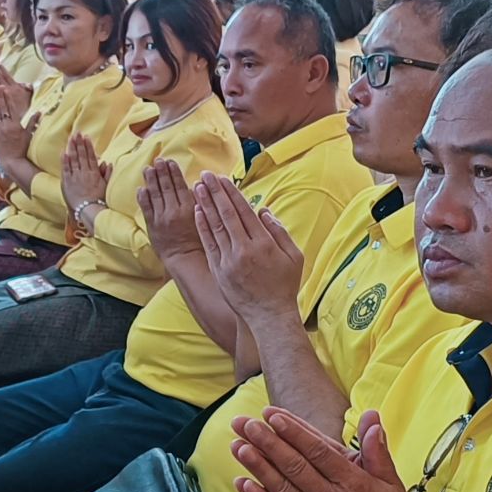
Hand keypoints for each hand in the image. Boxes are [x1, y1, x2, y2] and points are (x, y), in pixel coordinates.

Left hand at [0, 67, 37, 164]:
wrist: (12, 161)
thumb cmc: (22, 149)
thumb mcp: (29, 135)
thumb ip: (33, 122)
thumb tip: (39, 112)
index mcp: (15, 125)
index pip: (11, 108)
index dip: (7, 97)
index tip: (6, 88)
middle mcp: (5, 126)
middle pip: (1, 107)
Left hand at [61, 131, 110, 218]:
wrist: (89, 210)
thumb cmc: (99, 201)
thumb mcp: (106, 187)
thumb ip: (107, 174)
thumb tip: (107, 162)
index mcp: (95, 173)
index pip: (91, 156)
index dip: (88, 146)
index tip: (86, 137)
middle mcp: (85, 173)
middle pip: (82, 155)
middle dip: (79, 143)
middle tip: (77, 133)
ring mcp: (76, 177)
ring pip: (74, 159)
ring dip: (72, 148)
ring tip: (71, 138)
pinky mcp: (67, 182)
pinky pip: (66, 169)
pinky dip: (64, 160)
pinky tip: (63, 152)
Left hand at [136, 158, 201, 260]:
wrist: (185, 257)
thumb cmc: (197, 238)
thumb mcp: (202, 218)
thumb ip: (197, 201)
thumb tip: (197, 184)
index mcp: (188, 208)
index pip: (179, 185)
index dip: (174, 172)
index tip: (170, 161)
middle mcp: (173, 211)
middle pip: (166, 187)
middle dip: (161, 172)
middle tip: (158, 160)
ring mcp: (161, 218)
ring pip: (155, 195)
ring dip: (151, 180)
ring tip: (147, 168)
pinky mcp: (152, 225)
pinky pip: (146, 209)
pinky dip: (143, 198)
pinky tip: (141, 188)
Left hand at [193, 172, 304, 321]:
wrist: (268, 316)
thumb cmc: (284, 286)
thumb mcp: (294, 257)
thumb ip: (280, 232)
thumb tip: (264, 211)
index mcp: (264, 243)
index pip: (244, 211)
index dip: (232, 193)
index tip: (223, 179)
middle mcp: (245, 250)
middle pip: (227, 214)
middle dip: (215, 192)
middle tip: (206, 175)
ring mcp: (229, 261)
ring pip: (215, 226)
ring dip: (205, 204)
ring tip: (197, 187)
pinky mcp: (219, 271)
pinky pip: (209, 244)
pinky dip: (202, 227)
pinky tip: (198, 212)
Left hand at [232, 407, 414, 491]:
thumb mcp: (391, 486)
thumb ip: (378, 451)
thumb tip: (372, 418)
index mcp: (354, 484)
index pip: (319, 452)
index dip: (294, 432)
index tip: (273, 415)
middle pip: (294, 466)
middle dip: (267, 442)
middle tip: (245, 423)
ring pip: (281, 489)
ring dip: (257, 466)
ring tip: (238, 446)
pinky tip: (243, 483)